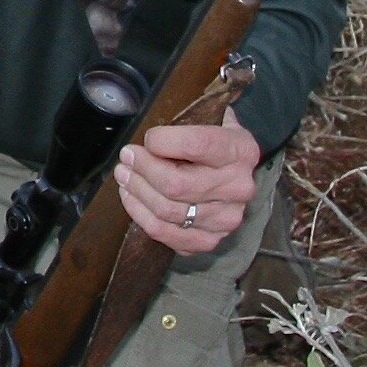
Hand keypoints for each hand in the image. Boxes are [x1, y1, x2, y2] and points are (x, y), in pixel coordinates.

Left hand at [113, 113, 259, 256]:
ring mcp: (225, 218)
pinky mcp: (209, 240)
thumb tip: (150, 140)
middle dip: (142, 169)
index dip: (162, 142)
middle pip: (175, 183)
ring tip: (124, 176)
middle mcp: (237, 187)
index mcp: (240, 152)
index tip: (147, 139)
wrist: (241, 179)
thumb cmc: (220, 148)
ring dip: (136, 191)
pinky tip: (131, 198)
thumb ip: (187, 127)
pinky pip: (164, 232)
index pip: (195, 145)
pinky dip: (140, 214)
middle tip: (126, 158)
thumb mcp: (215, 125)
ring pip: (166, 210)